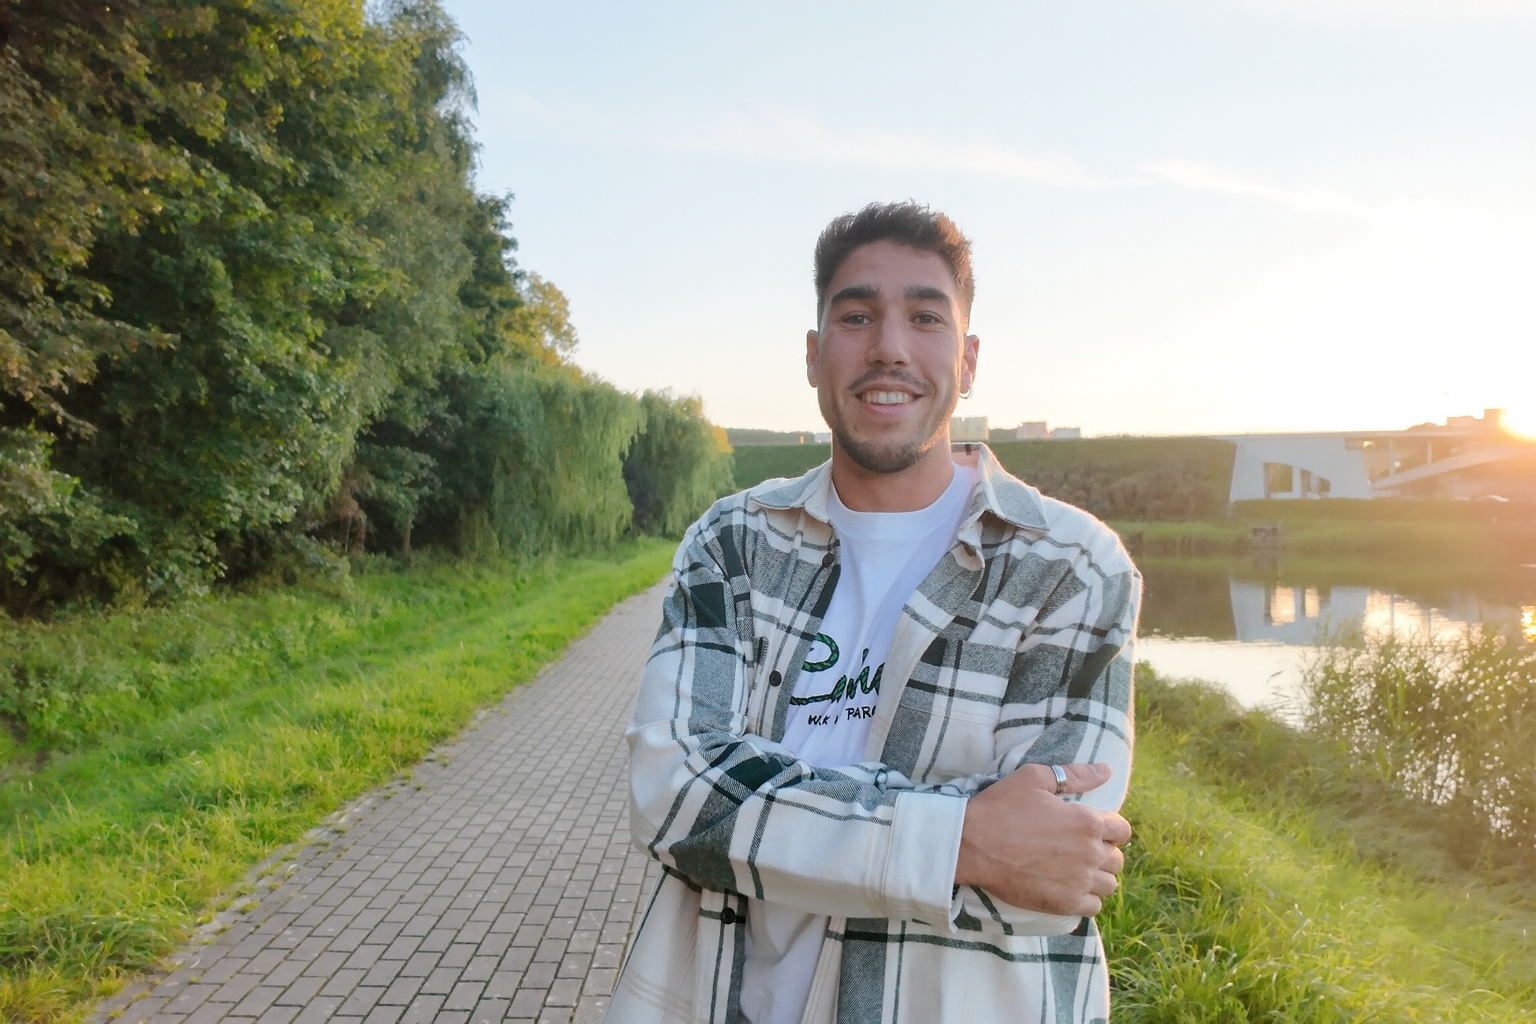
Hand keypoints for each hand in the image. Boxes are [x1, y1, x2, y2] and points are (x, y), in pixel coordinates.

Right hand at [953, 762, 1130, 916]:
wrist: (972, 845)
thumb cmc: (1002, 807)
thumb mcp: (1035, 778)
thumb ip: (1074, 775)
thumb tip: (1106, 771)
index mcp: (1088, 822)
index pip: (1123, 830)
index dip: (1111, 828)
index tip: (1094, 829)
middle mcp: (1090, 854)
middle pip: (1117, 859)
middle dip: (1104, 852)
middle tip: (1079, 848)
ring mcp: (1079, 882)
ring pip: (1109, 885)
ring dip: (1097, 877)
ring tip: (1076, 870)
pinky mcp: (1065, 904)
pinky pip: (1093, 907)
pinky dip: (1086, 899)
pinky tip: (1069, 888)